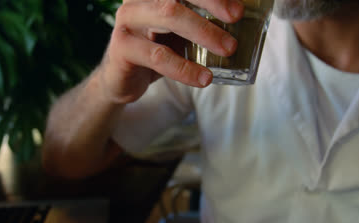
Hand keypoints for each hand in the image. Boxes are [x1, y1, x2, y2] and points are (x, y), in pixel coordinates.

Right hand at [98, 0, 243, 103]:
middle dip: (212, 4)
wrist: (120, 80)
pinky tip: (203, 78)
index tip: (237, 7)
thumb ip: (198, 22)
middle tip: (236, 19)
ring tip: (228, 49)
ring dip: (203, 32)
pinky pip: (158, 55)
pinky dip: (184, 68)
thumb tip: (237, 22)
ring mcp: (127, 20)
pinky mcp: (122, 47)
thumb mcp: (178, 33)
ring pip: (169, 16)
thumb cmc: (154, 51)